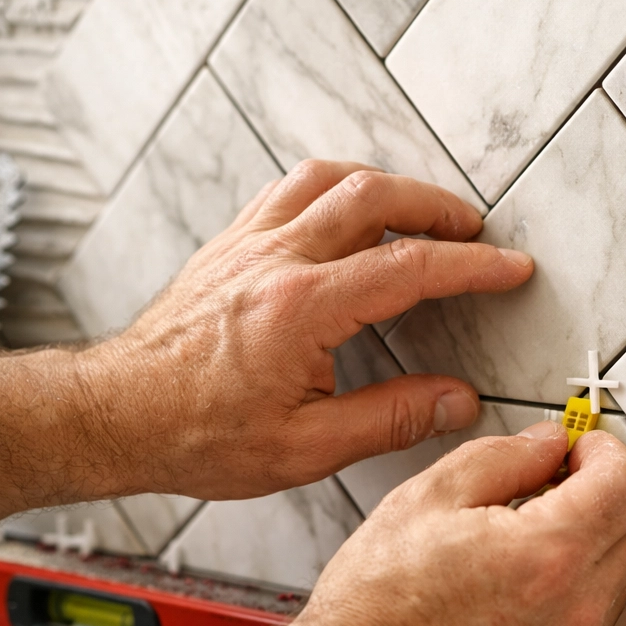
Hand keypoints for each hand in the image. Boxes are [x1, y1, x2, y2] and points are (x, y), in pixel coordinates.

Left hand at [80, 160, 532, 499]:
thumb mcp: (305, 448)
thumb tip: (453, 402)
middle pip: (374, 197)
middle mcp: (276, 260)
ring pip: (329, 178)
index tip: (508, 266)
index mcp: (302, 309)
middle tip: (471, 228)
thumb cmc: (197, 435)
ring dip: (384, 184)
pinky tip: (343, 207)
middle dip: (436, 206)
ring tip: (417, 208)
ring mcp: (247, 244)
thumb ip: (389, 419)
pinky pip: (287, 188)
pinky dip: (331, 186)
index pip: (409, 268)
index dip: (471, 265)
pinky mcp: (227, 245)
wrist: (117, 416)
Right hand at [290, 420, 625, 625]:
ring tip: (527, 541)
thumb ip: (503, 458)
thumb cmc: (373, 609)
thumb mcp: (428, 498)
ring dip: (591, 548)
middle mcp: (575, 615)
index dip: (606, 452)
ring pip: (616, 583)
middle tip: (559, 481)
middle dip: (607, 493)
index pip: (623, 485)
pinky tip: (516, 594)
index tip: (584, 447)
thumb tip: (546, 444)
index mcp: (548, 555)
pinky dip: (571, 600)